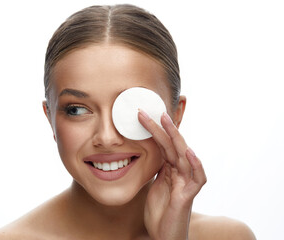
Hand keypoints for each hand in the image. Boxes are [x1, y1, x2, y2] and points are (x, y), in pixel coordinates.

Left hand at [138, 110, 206, 239]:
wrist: (164, 236)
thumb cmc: (160, 212)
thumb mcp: (154, 185)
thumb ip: (156, 170)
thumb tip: (148, 154)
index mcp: (170, 169)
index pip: (164, 145)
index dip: (156, 130)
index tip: (144, 115)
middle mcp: (180, 173)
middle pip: (173, 145)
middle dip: (163, 127)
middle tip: (151, 111)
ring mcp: (186, 183)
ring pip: (184, 155)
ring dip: (175, 137)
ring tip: (166, 120)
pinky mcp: (188, 196)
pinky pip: (197, 178)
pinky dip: (195, 164)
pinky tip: (188, 152)